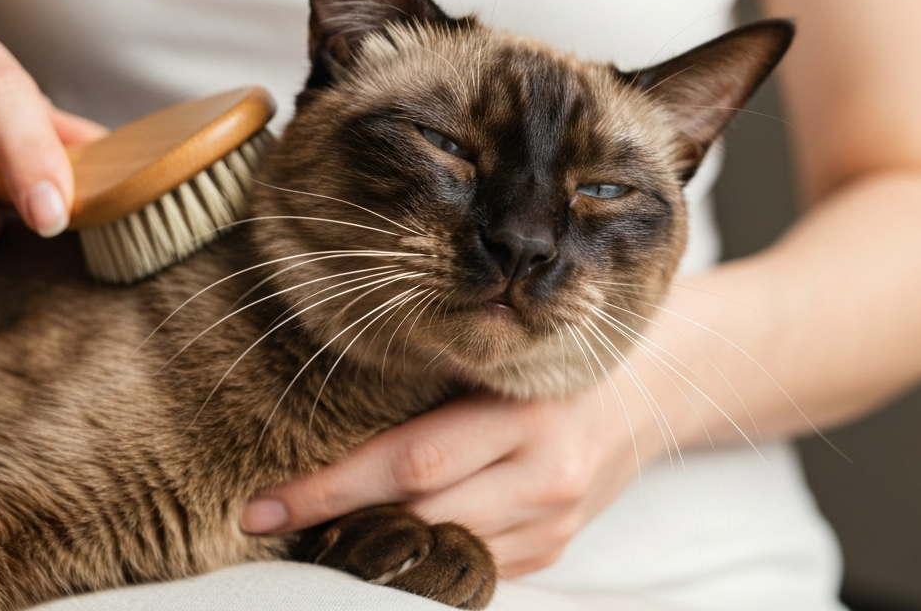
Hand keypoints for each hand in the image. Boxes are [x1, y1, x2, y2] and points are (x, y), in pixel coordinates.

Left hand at [242, 389, 648, 576]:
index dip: (330, 489)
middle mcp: (544, 475)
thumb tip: (333, 428)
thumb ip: (437, 388)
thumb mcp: (504, 355)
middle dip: (338, 525)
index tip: (262, 504)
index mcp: (525, 412)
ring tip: (317, 531)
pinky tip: (389, 538)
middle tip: (270, 522)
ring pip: (443, 551)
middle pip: (420, 516)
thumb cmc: (559, 355)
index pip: (409, 463)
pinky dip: (426, 555)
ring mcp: (553, 521)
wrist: (657, 386)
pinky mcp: (556, 548)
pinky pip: (474, 565)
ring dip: (377, 547)